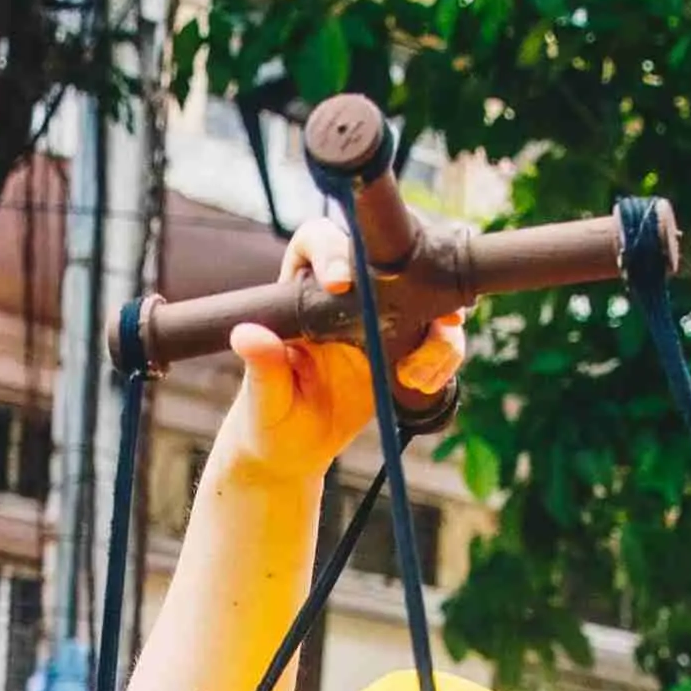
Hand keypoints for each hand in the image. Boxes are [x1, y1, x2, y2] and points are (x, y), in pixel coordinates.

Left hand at [226, 211, 468, 484]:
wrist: (293, 447)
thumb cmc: (267, 418)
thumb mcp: (262, 397)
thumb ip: (262, 366)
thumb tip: (246, 335)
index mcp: (301, 293)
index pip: (317, 243)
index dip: (332, 250)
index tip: (339, 283)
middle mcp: (346, 297)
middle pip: (388, 259)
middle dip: (413, 279)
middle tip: (420, 311)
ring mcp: (382, 320)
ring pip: (426, 298)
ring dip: (437, 329)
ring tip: (417, 370)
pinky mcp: (407, 348)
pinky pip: (438, 338)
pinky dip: (444, 356)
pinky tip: (423, 383)